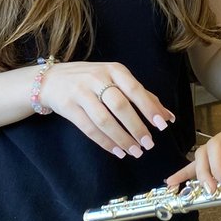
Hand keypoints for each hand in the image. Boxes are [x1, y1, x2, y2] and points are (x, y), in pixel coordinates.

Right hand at [39, 61, 174, 157]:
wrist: (51, 79)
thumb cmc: (92, 80)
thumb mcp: (116, 79)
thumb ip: (142, 96)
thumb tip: (169, 116)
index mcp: (114, 70)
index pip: (135, 89)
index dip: (149, 108)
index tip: (162, 125)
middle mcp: (97, 78)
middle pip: (120, 105)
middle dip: (136, 126)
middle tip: (148, 144)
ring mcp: (81, 92)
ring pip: (104, 119)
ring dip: (121, 138)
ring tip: (134, 151)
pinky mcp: (68, 106)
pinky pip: (89, 128)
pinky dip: (105, 142)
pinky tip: (117, 151)